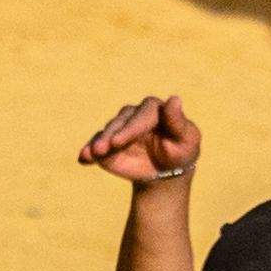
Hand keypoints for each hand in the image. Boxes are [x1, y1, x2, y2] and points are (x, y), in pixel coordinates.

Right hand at [80, 91, 201, 187]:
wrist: (166, 171)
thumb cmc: (180, 152)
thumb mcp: (187, 140)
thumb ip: (179, 122)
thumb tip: (175, 99)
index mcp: (154, 109)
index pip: (141, 116)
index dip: (129, 129)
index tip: (118, 141)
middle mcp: (133, 114)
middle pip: (120, 122)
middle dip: (110, 136)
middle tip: (101, 149)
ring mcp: (119, 128)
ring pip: (106, 132)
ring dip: (98, 143)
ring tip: (92, 154)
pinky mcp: (108, 142)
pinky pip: (96, 145)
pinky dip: (89, 151)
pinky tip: (83, 158)